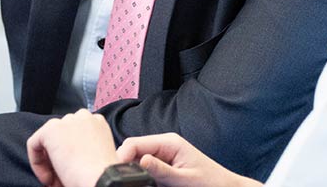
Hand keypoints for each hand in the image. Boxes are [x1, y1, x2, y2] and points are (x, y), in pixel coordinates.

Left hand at [26, 110, 118, 186]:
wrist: (101, 180)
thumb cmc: (104, 176)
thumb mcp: (106, 156)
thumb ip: (98, 148)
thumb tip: (98, 152)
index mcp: (98, 122)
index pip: (75, 133)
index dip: (71, 155)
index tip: (73, 172)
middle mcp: (83, 116)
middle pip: (61, 135)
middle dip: (59, 158)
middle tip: (62, 178)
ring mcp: (66, 121)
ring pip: (47, 141)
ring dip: (49, 163)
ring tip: (56, 181)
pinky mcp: (50, 130)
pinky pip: (34, 145)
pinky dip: (37, 163)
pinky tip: (49, 178)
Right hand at [116, 134, 257, 186]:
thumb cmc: (211, 182)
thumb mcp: (186, 179)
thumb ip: (163, 171)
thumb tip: (141, 160)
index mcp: (169, 142)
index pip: (135, 143)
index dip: (122, 155)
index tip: (115, 171)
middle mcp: (163, 145)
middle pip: (132, 150)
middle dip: (124, 163)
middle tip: (123, 180)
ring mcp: (162, 155)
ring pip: (136, 159)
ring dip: (132, 170)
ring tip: (132, 182)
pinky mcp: (163, 164)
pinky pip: (144, 167)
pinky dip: (140, 175)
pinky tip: (141, 182)